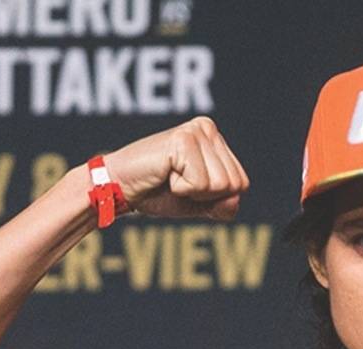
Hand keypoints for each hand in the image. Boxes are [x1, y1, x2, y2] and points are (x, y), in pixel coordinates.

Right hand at [101, 117, 249, 220]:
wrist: (120, 188)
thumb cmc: (158, 192)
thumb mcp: (200, 204)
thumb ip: (224, 205)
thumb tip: (236, 198)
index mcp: (216, 140)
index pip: (241, 184)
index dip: (215, 197)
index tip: (188, 186)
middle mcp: (208, 129)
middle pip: (233, 185)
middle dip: (205, 195)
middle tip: (177, 181)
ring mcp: (196, 131)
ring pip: (219, 185)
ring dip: (192, 191)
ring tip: (170, 176)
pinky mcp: (183, 140)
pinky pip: (200, 183)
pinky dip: (181, 188)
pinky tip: (165, 173)